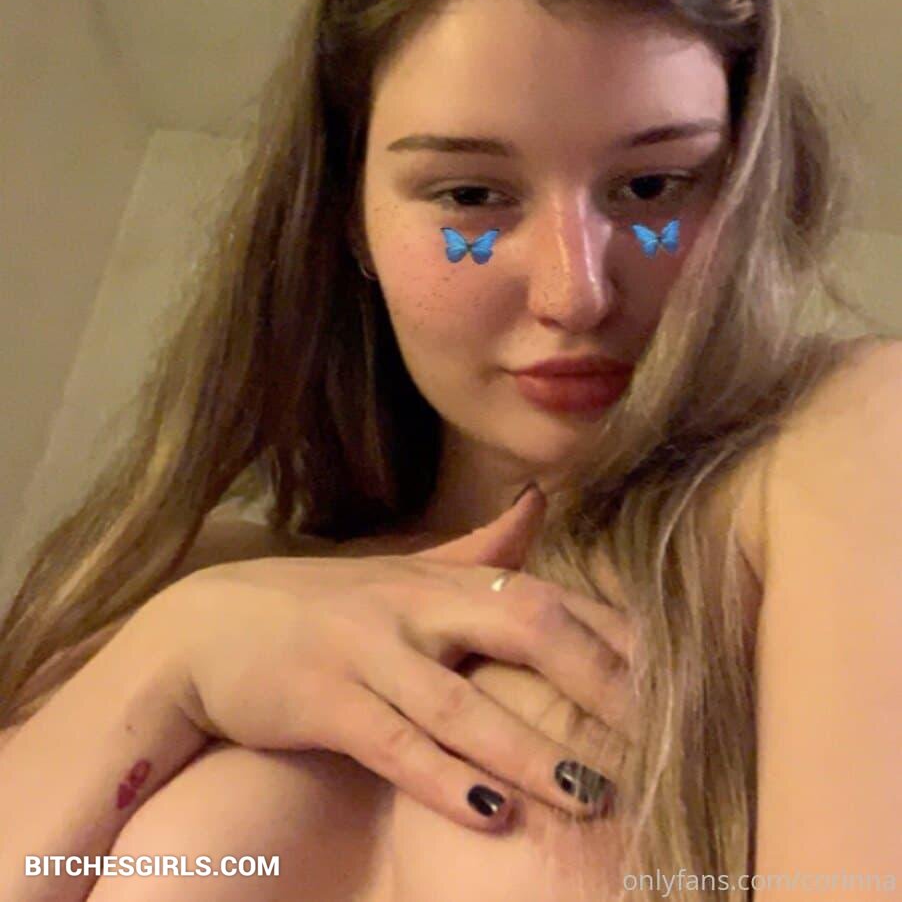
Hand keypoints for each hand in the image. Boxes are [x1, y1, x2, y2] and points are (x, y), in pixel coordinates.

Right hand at [148, 485, 636, 831]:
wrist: (206, 628)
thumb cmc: (321, 607)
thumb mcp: (401, 574)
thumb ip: (477, 550)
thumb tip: (540, 501)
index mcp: (442, 581)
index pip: (549, 598)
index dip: (615, 637)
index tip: (679, 676)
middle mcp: (414, 607)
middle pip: (523, 628)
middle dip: (595, 682)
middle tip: (662, 734)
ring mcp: (367, 653)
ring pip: (461, 702)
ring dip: (529, 751)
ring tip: (592, 795)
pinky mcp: (324, 701)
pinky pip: (392, 743)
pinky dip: (442, 778)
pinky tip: (489, 814)